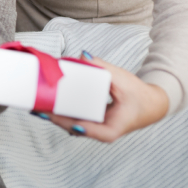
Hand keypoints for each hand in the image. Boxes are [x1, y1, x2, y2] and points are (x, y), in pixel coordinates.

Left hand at [43, 53, 168, 141]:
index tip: (62, 120)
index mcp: (112, 128)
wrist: (152, 104)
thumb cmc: (139, 94)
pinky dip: (61, 112)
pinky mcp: (91, 122)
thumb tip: (84, 56)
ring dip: (54, 116)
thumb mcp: (123, 80)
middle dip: (55, 118)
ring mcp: (95, 128)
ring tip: (35, 105)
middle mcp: (101, 131)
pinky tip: (47, 103)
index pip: (91, 130)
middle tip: (36, 107)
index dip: (76, 126)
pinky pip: (73, 118)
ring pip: (70, 124)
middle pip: (74, 127)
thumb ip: (103, 68)